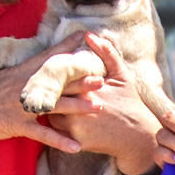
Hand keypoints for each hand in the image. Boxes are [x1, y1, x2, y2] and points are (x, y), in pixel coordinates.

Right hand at [0, 33, 97, 152]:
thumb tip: (25, 60)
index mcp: (20, 72)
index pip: (48, 57)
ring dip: (79, 107)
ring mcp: (21, 106)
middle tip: (104, 78)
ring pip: (56, 106)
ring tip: (98, 108)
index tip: (85, 37)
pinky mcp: (16, 125)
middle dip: (82, 80)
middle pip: (58, 82)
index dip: (67, 47)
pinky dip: (60, 141)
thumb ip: (12, 67)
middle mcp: (24, 87)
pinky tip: (76, 147)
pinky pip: (42, 135)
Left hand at [46, 33, 165, 174]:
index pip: (60, 78)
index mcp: (87, 88)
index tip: (46, 70)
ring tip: (45, 101)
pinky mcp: (77, 140)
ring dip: (49, 108)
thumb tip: (88, 34)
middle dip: (45, 92)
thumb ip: (106, 52)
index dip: (51, 74)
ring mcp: (77, 126)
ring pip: (51, 114)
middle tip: (38, 86)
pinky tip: (56, 117)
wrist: (137, 134)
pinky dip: (54, 125)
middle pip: (52, 96)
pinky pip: (57, 132)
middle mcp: (79, 107)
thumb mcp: (122, 74)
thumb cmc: (129, 101)